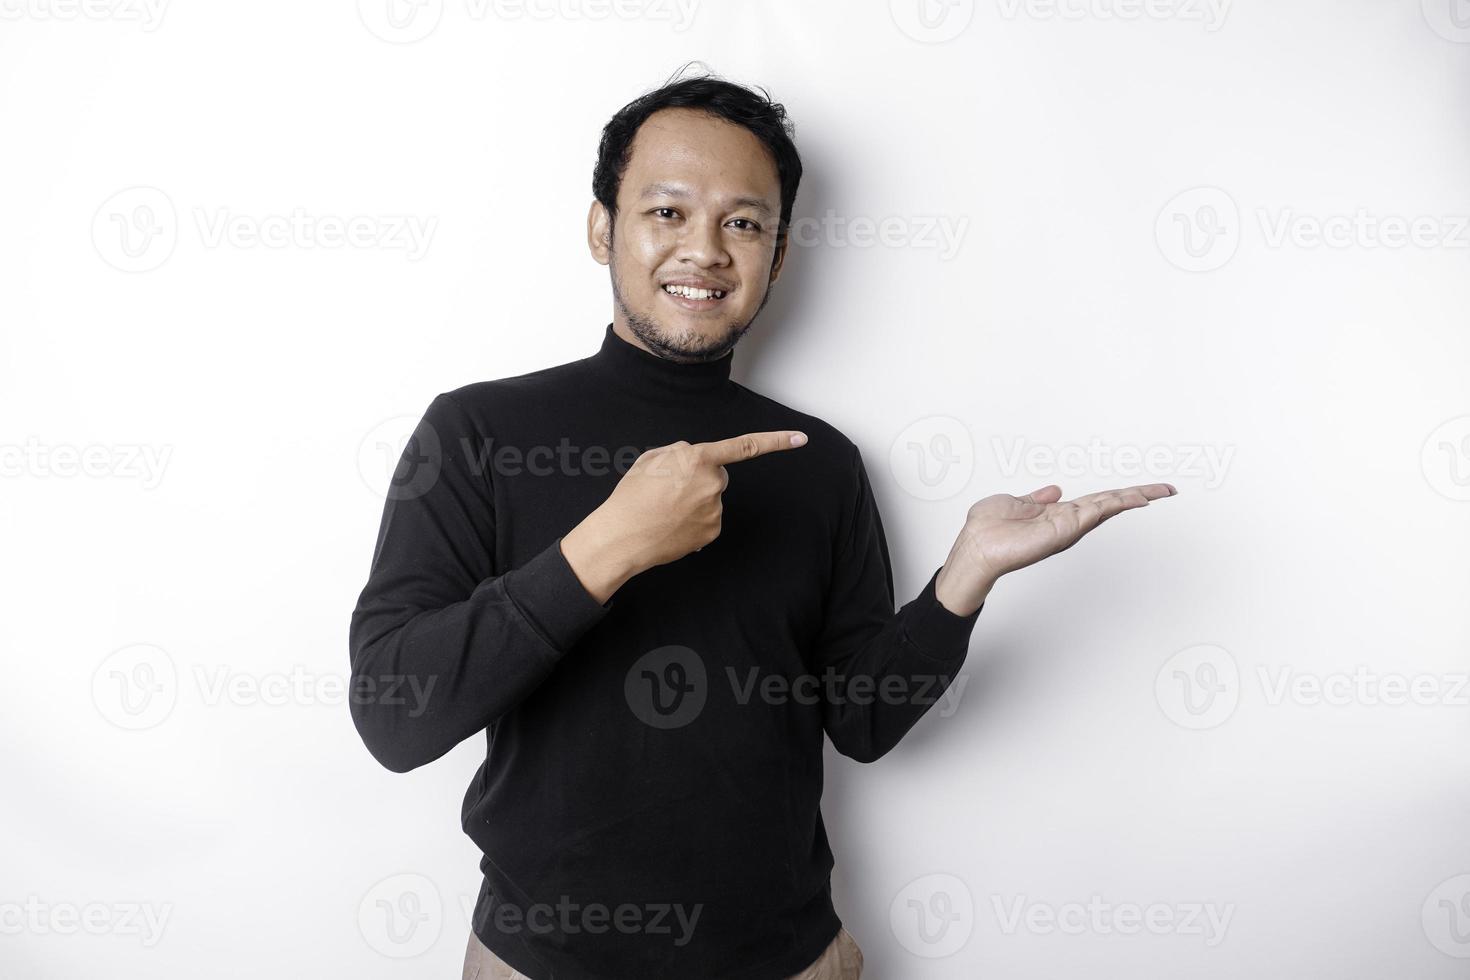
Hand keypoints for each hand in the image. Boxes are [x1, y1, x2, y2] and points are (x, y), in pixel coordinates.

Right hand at [561, 430, 807, 600]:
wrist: (623, 536)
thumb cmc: (633, 495)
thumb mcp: (651, 458)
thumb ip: (680, 452)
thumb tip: (694, 459)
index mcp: (699, 459)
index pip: (745, 447)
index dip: (776, 441)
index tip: (800, 438)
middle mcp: (713, 484)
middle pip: (718, 474)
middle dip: (701, 477)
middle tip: (670, 489)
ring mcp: (715, 510)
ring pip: (711, 498)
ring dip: (694, 500)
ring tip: (665, 508)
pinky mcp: (713, 531)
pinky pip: (708, 519)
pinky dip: (694, 520)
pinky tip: (673, 523)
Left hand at [934, 483, 1177, 615]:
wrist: (975, 548)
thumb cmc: (985, 530)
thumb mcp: (1012, 503)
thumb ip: (1035, 499)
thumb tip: (1054, 491)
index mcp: (1056, 514)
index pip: (1094, 501)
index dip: (1117, 494)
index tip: (1141, 490)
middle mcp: (1067, 521)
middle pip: (1109, 504)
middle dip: (1138, 496)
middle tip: (1166, 489)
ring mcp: (1068, 527)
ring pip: (1108, 507)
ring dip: (1134, 497)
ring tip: (1160, 490)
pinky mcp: (1065, 530)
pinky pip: (1096, 512)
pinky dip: (1116, 503)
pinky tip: (1135, 498)